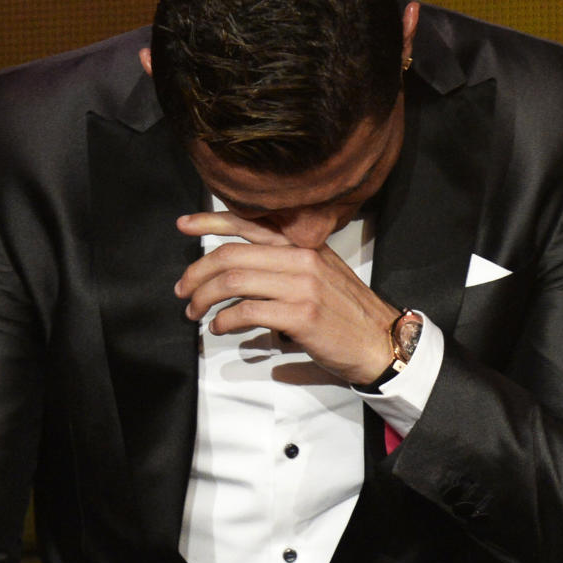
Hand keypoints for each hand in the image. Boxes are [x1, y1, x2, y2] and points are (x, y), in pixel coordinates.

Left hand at [174, 209, 397, 384]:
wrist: (379, 341)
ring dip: (205, 298)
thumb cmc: (346, 312)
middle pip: (232, 254)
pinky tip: (219, 328)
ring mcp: (302, 284)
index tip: (184, 226)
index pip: (249, 222)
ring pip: (234, 280)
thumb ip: (284, 265)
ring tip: (195, 312)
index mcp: (303, 244)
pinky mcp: (301, 314)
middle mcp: (301, 256)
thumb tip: (239, 272)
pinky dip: (224, 320)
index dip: (210, 221)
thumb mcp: (319, 274)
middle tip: (183, 290)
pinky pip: (247, 311)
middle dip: (197, 272)